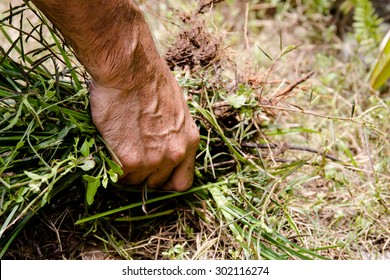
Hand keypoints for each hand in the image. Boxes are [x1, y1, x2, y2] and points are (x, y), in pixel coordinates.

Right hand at [89, 59, 199, 190]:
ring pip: (135, 182)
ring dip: (125, 171)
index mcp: (189, 141)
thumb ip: (172, 133)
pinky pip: (117, 175)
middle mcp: (175, 154)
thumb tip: (160, 142)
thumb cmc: (149, 79)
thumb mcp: (175, 108)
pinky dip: (111, 165)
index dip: (166, 181)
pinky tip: (108, 146)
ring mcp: (153, 160)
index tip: (154, 175)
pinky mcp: (129, 160)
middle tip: (130, 158)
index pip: (182, 182)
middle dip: (143, 175)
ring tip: (117, 148)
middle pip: (156, 184)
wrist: (129, 69)